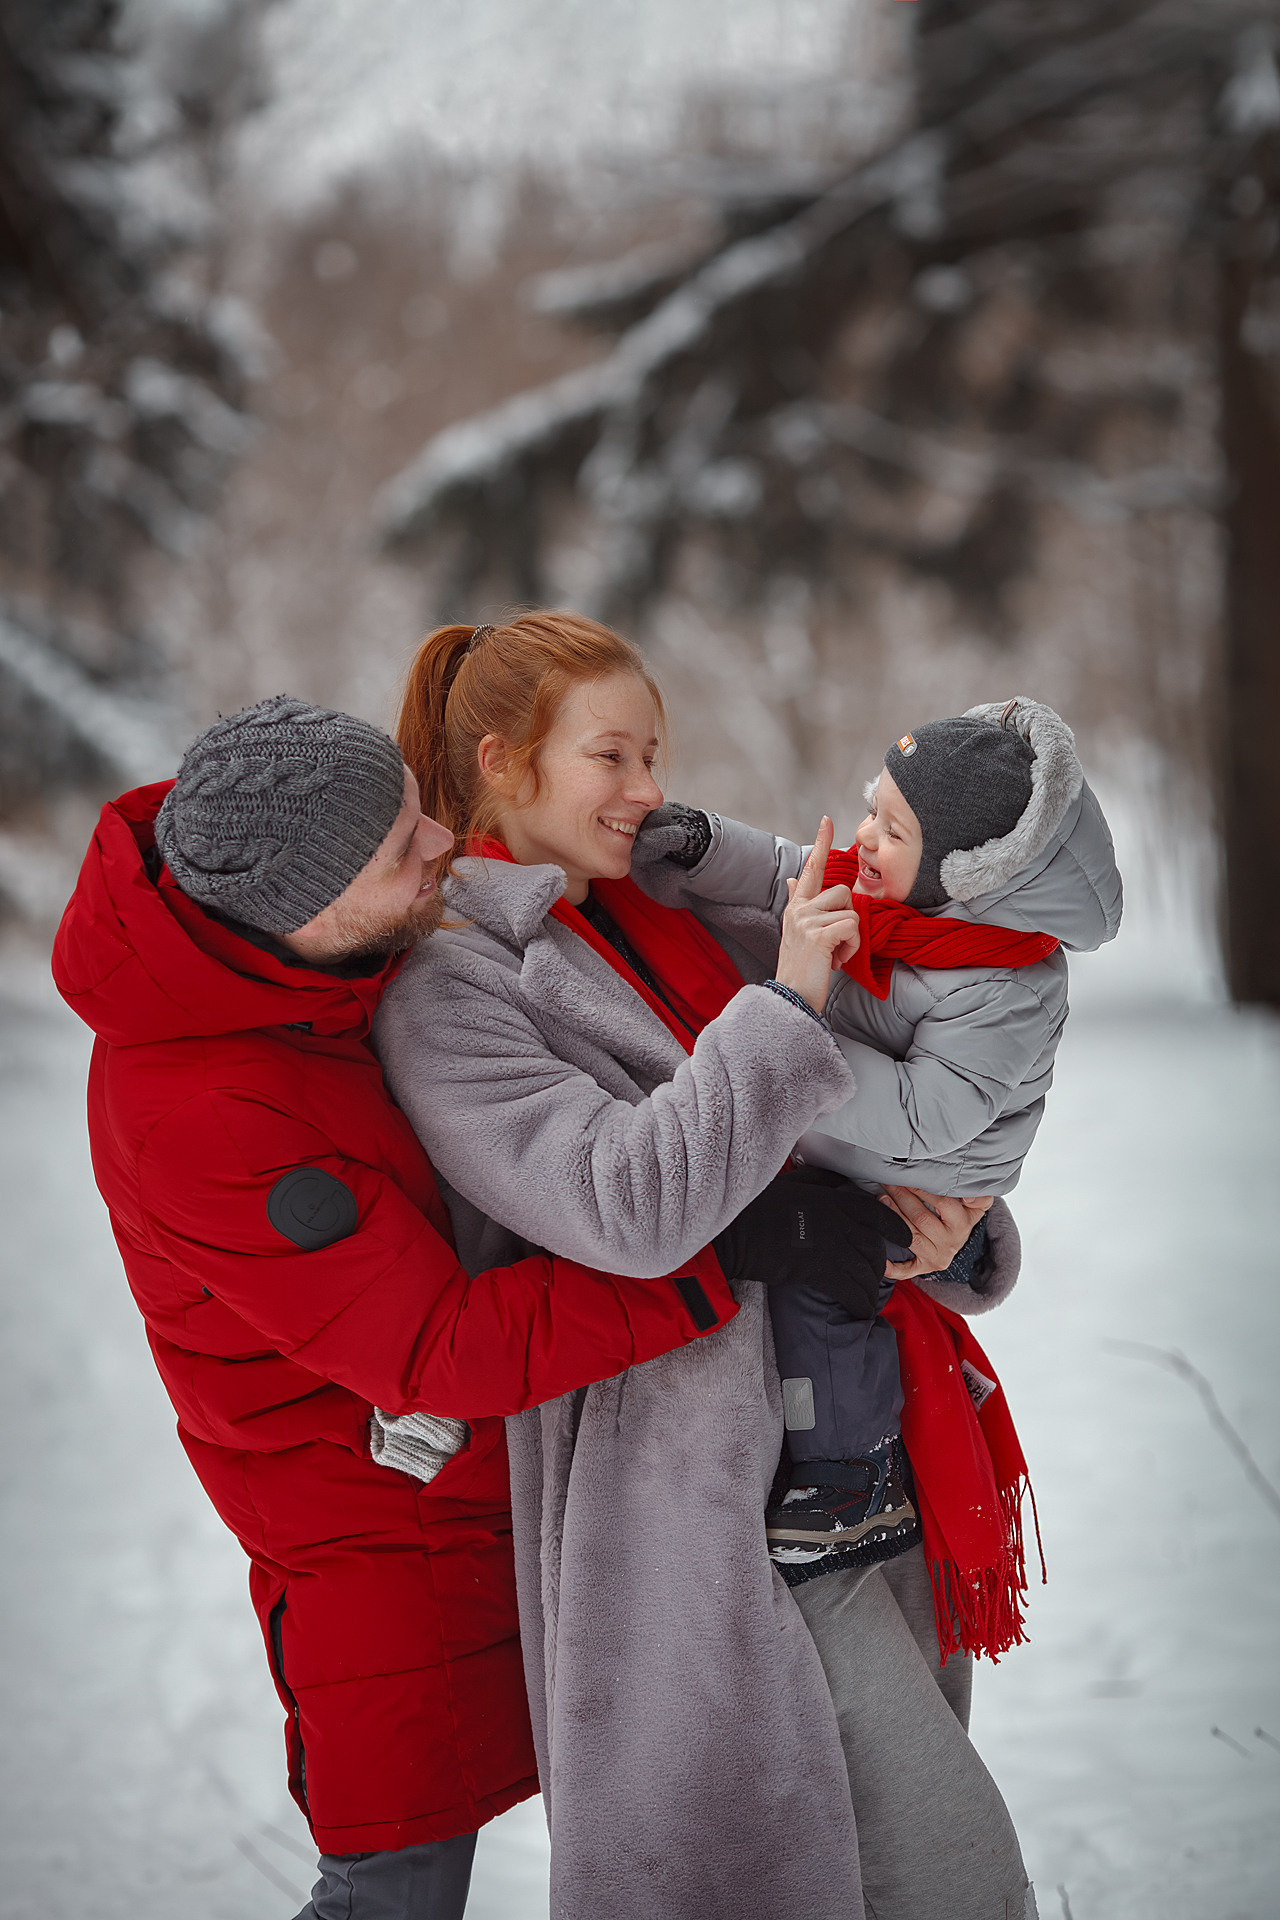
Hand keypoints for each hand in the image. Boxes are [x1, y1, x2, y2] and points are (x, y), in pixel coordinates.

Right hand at [712, 1166, 903, 1318]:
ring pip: (866, 1271)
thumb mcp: (793, 1183)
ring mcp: (832, 1249)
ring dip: (871, 1286)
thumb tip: (838, 1176)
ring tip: (870, 1295)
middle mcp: (840, 1224)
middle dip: (879, 1264)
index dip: (895, 1228)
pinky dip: (860, 1304)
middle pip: (873, 1247)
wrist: (739, 1233)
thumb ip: (820, 1179)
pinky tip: (862, 1311)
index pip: (876, 1214)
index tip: (905, 1238)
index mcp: (834, 1202)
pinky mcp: (820, 1272)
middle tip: (878, 1274)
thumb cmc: (761, 1205)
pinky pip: (852, 1292)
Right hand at [775, 816, 860, 1013]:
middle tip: (838, 944)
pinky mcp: (818, 934)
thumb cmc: (800, 969)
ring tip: (836, 954)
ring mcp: (807, 920)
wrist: (791, 997)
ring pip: (851, 911)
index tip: (827, 820)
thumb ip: (797, 904)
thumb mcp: (797, 933)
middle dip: (849, 917)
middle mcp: (799, 909)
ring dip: (852, 936)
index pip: (810, 869)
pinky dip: (852, 946)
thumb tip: (792, 881)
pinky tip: (838, 960)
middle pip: (843, 891)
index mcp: (796, 907)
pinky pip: (852, 926)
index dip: (820, 843)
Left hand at [880, 1186, 991, 1280]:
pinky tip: (882, 1261)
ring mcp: (936, 1257)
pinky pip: (907, 1270)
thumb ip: (979, 1196)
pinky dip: (893, 1268)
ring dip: (894, 1217)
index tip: (908, 1177)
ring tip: (882, 1198)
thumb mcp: (978, 1205)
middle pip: (922, 1219)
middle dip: (902, 1198)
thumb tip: (968, 1198)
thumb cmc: (963, 1216)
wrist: (959, 1241)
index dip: (923, 1190)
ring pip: (911, 1237)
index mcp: (963, 1224)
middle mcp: (950, 1242)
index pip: (943, 1203)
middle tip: (889, 1183)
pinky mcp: (925, 1267)